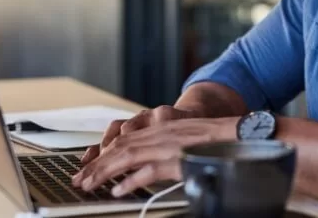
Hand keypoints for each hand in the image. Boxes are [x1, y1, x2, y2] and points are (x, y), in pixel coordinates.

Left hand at [71, 117, 237, 195]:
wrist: (239, 132)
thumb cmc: (213, 138)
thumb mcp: (181, 139)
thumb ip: (161, 150)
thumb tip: (137, 170)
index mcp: (160, 128)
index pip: (123, 139)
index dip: (102, 153)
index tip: (85, 167)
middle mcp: (160, 133)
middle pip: (120, 147)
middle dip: (96, 164)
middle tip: (79, 180)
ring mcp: (169, 145)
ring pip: (128, 155)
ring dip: (105, 171)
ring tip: (89, 185)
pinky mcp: (179, 158)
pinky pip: (151, 170)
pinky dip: (132, 180)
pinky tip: (119, 190)